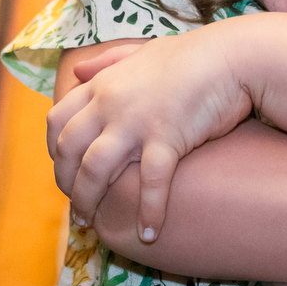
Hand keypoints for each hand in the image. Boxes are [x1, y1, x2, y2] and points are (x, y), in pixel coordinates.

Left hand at [48, 25, 252, 241]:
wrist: (231, 57)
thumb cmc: (191, 55)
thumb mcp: (141, 50)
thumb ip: (107, 61)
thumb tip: (78, 70)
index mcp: (103, 84)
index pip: (57, 120)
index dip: (55, 152)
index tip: (64, 171)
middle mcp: (111, 102)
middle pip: (69, 150)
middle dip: (65, 183)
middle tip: (76, 206)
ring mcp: (137, 121)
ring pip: (95, 170)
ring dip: (88, 202)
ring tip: (93, 225)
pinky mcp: (167, 138)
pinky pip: (150, 183)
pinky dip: (149, 212)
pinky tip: (150, 234)